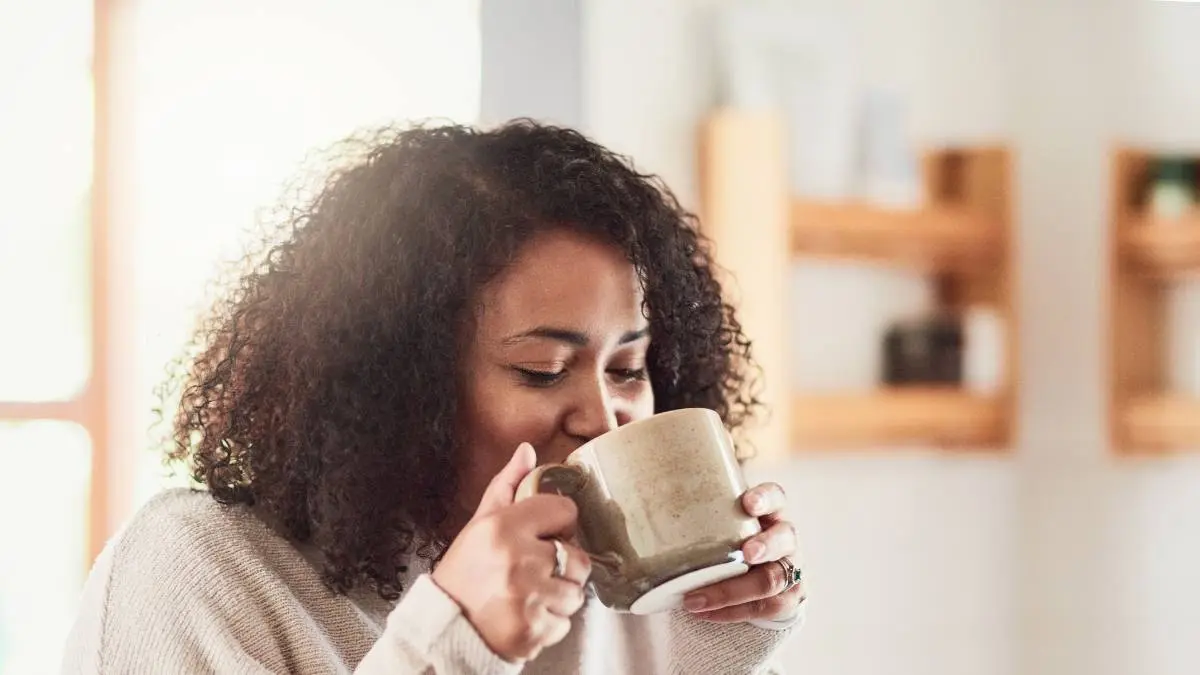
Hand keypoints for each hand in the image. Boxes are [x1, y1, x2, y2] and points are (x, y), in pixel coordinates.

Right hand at [431, 443, 591, 662]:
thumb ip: (507, 485)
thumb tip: (528, 450)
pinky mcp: (534, 630)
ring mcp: (529, 599)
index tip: (544, 535)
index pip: (565, 511)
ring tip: (531, 596)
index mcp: (504, 528)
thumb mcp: (480, 523)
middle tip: (538, 571)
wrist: (444, 627)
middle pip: (578, 556)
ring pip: (576, 593)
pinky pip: (565, 622)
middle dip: (564, 565)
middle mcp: (519, 560)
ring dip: (559, 596)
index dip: (558, 524)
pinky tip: (527, 616)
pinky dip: (550, 622)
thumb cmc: (463, 572)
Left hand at [682, 482, 804, 622]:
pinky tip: (704, 613)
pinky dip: (732, 612)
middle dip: (766, 546)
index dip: (765, 498)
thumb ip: (695, 514)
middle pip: (784, 539)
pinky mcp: (788, 599)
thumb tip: (632, 510)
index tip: (748, 503)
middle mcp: (786, 539)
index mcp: (771, 512)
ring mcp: (791, 570)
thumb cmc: (729, 540)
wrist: (757, 575)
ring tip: (696, 598)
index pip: (776, 497)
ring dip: (734, 590)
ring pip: (772, 580)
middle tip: (745, 553)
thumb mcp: (721, 523)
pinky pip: (764, 609)